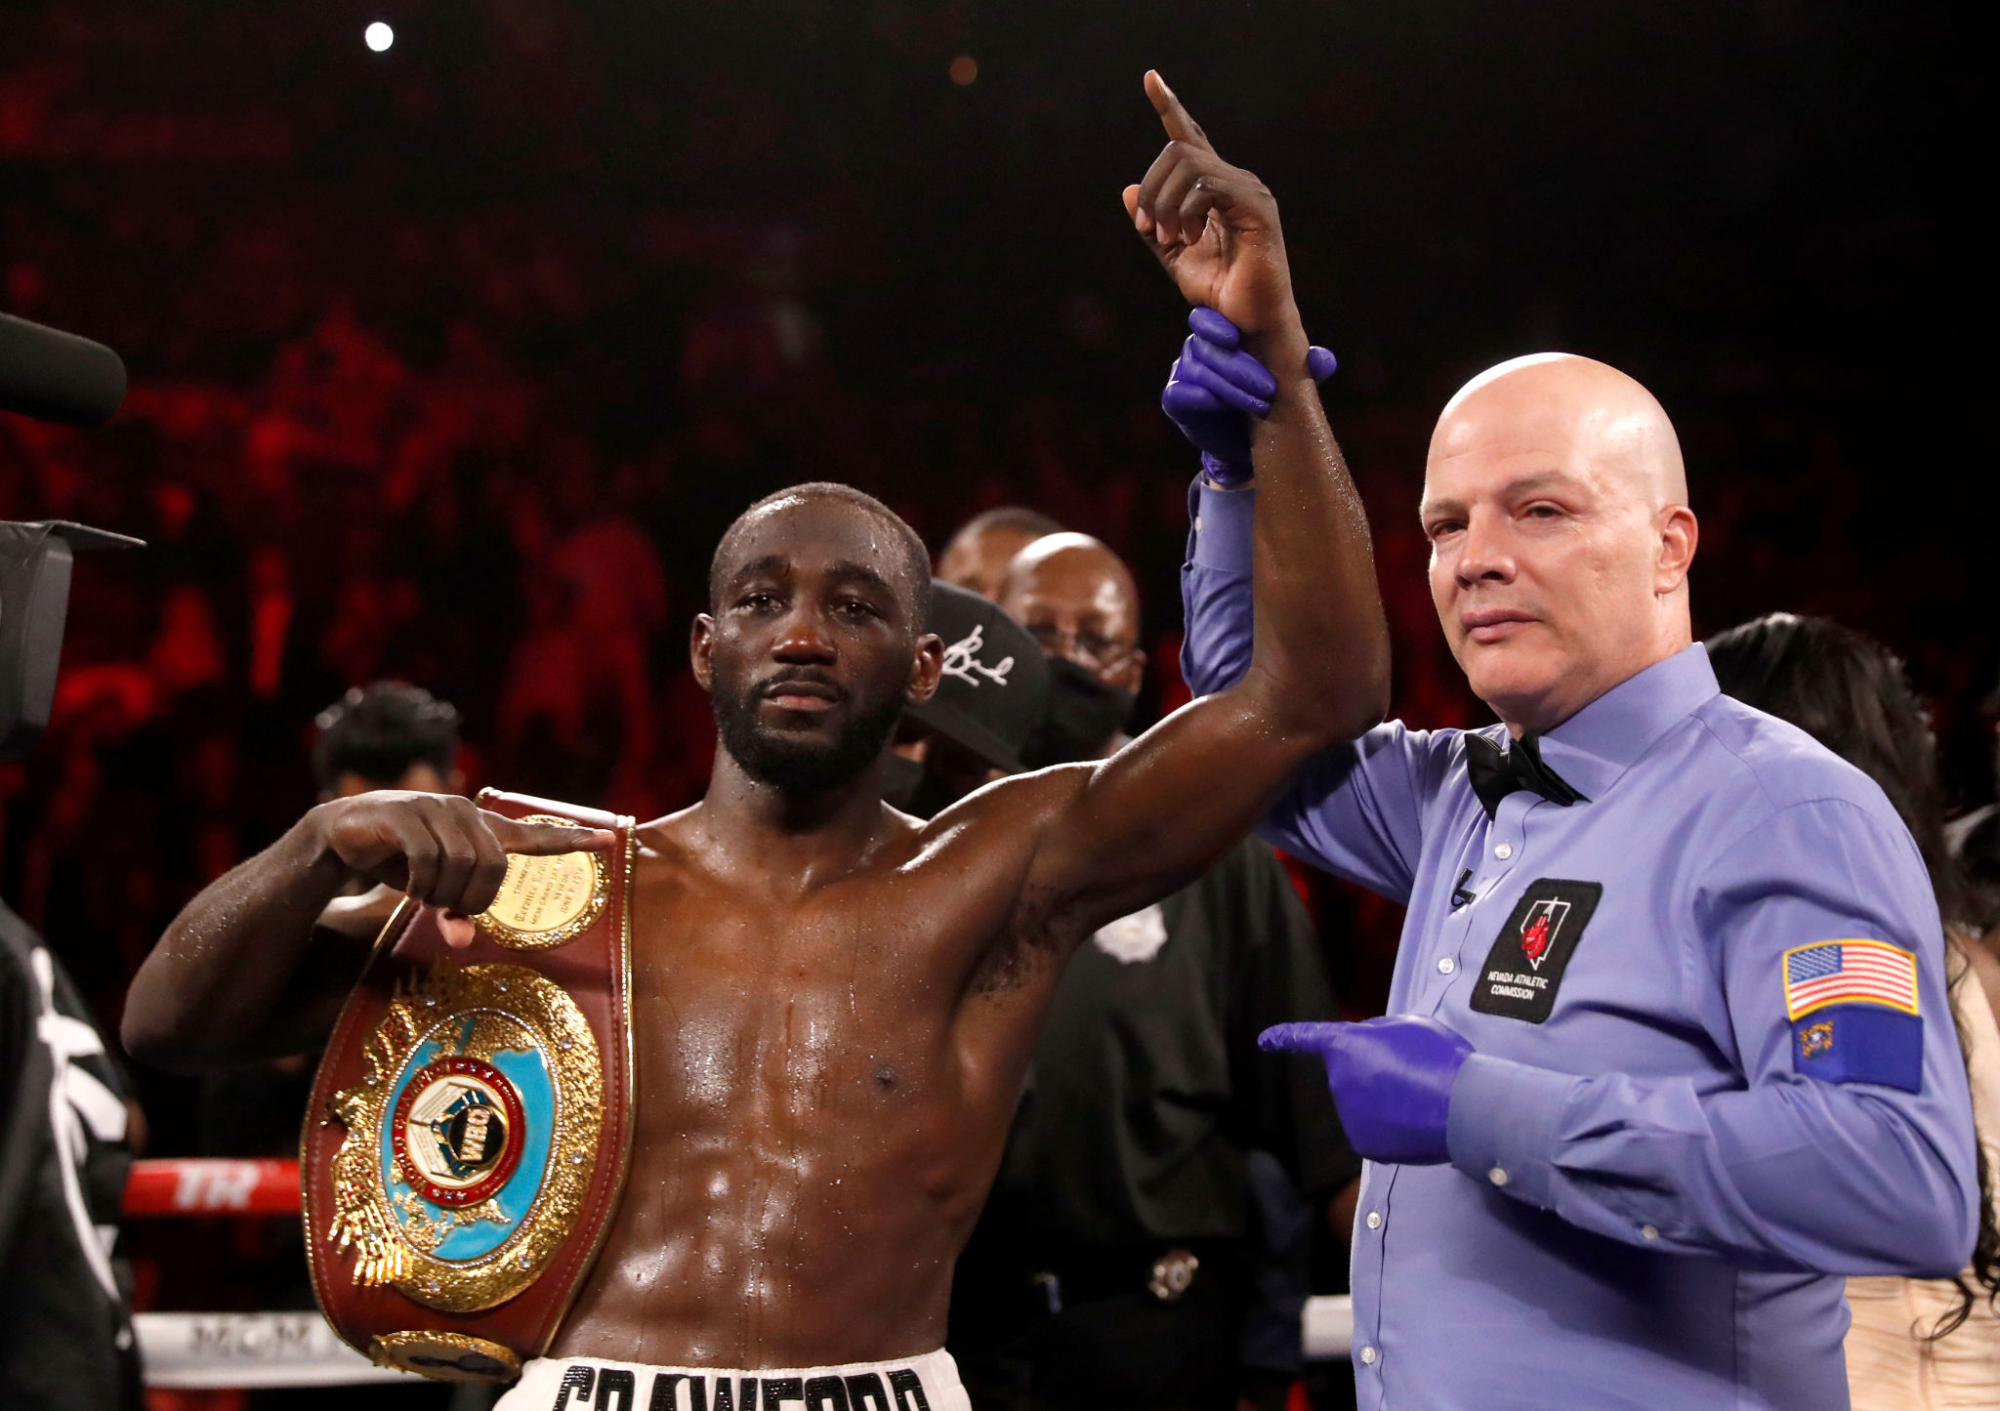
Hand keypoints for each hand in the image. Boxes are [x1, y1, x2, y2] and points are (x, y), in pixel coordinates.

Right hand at [309, 792, 614, 946]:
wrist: (341, 833)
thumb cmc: (398, 861)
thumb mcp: (432, 891)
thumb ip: (455, 911)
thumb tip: (463, 941)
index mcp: (482, 829)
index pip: (535, 834)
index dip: (571, 839)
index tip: (611, 840)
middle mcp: (465, 813)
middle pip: (495, 866)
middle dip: (472, 898)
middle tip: (446, 907)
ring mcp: (436, 808)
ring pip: (462, 864)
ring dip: (440, 892)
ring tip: (422, 895)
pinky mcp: (405, 813)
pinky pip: (428, 858)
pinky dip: (420, 882)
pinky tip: (408, 886)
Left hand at [1123, 72, 1301, 341]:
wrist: (1245, 326)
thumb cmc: (1219, 294)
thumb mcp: (1174, 257)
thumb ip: (1152, 226)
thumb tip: (1128, 190)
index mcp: (1216, 190)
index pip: (1191, 139)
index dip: (1170, 107)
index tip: (1150, 78)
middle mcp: (1237, 182)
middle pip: (1179, 149)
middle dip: (1152, 188)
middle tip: (1150, 228)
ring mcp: (1250, 191)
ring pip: (1190, 164)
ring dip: (1166, 203)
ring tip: (1173, 238)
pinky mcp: (1257, 208)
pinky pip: (1207, 186)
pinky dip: (1186, 211)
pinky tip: (1190, 238)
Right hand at [1162, 308, 1337, 481]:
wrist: (1248, 443)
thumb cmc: (1267, 400)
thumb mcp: (1291, 382)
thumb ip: (1305, 368)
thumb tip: (1323, 360)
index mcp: (1223, 333)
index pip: (1207, 318)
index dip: (1215, 324)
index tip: (1234, 336)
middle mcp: (1199, 349)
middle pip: (1204, 345)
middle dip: (1237, 367)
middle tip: (1268, 389)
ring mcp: (1184, 373)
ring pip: (1197, 370)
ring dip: (1229, 388)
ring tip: (1259, 406)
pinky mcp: (1176, 400)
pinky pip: (1178, 394)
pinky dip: (1201, 399)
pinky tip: (1220, 406)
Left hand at [1260, 1015, 1473, 1164]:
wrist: (1460, 1107)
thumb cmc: (1439, 1059)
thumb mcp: (1408, 1026)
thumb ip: (1378, 1036)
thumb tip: (1368, 1049)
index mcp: (1346, 1045)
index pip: (1307, 1038)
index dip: (1285, 1037)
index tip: (1263, 1041)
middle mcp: (1339, 1081)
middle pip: (1353, 1074)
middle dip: (1375, 1073)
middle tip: (1412, 1074)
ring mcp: (1349, 1116)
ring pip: (1365, 1104)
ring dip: (1385, 1101)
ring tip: (1419, 1098)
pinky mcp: (1364, 1144)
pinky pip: (1375, 1131)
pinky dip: (1392, 1128)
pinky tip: (1415, 1121)